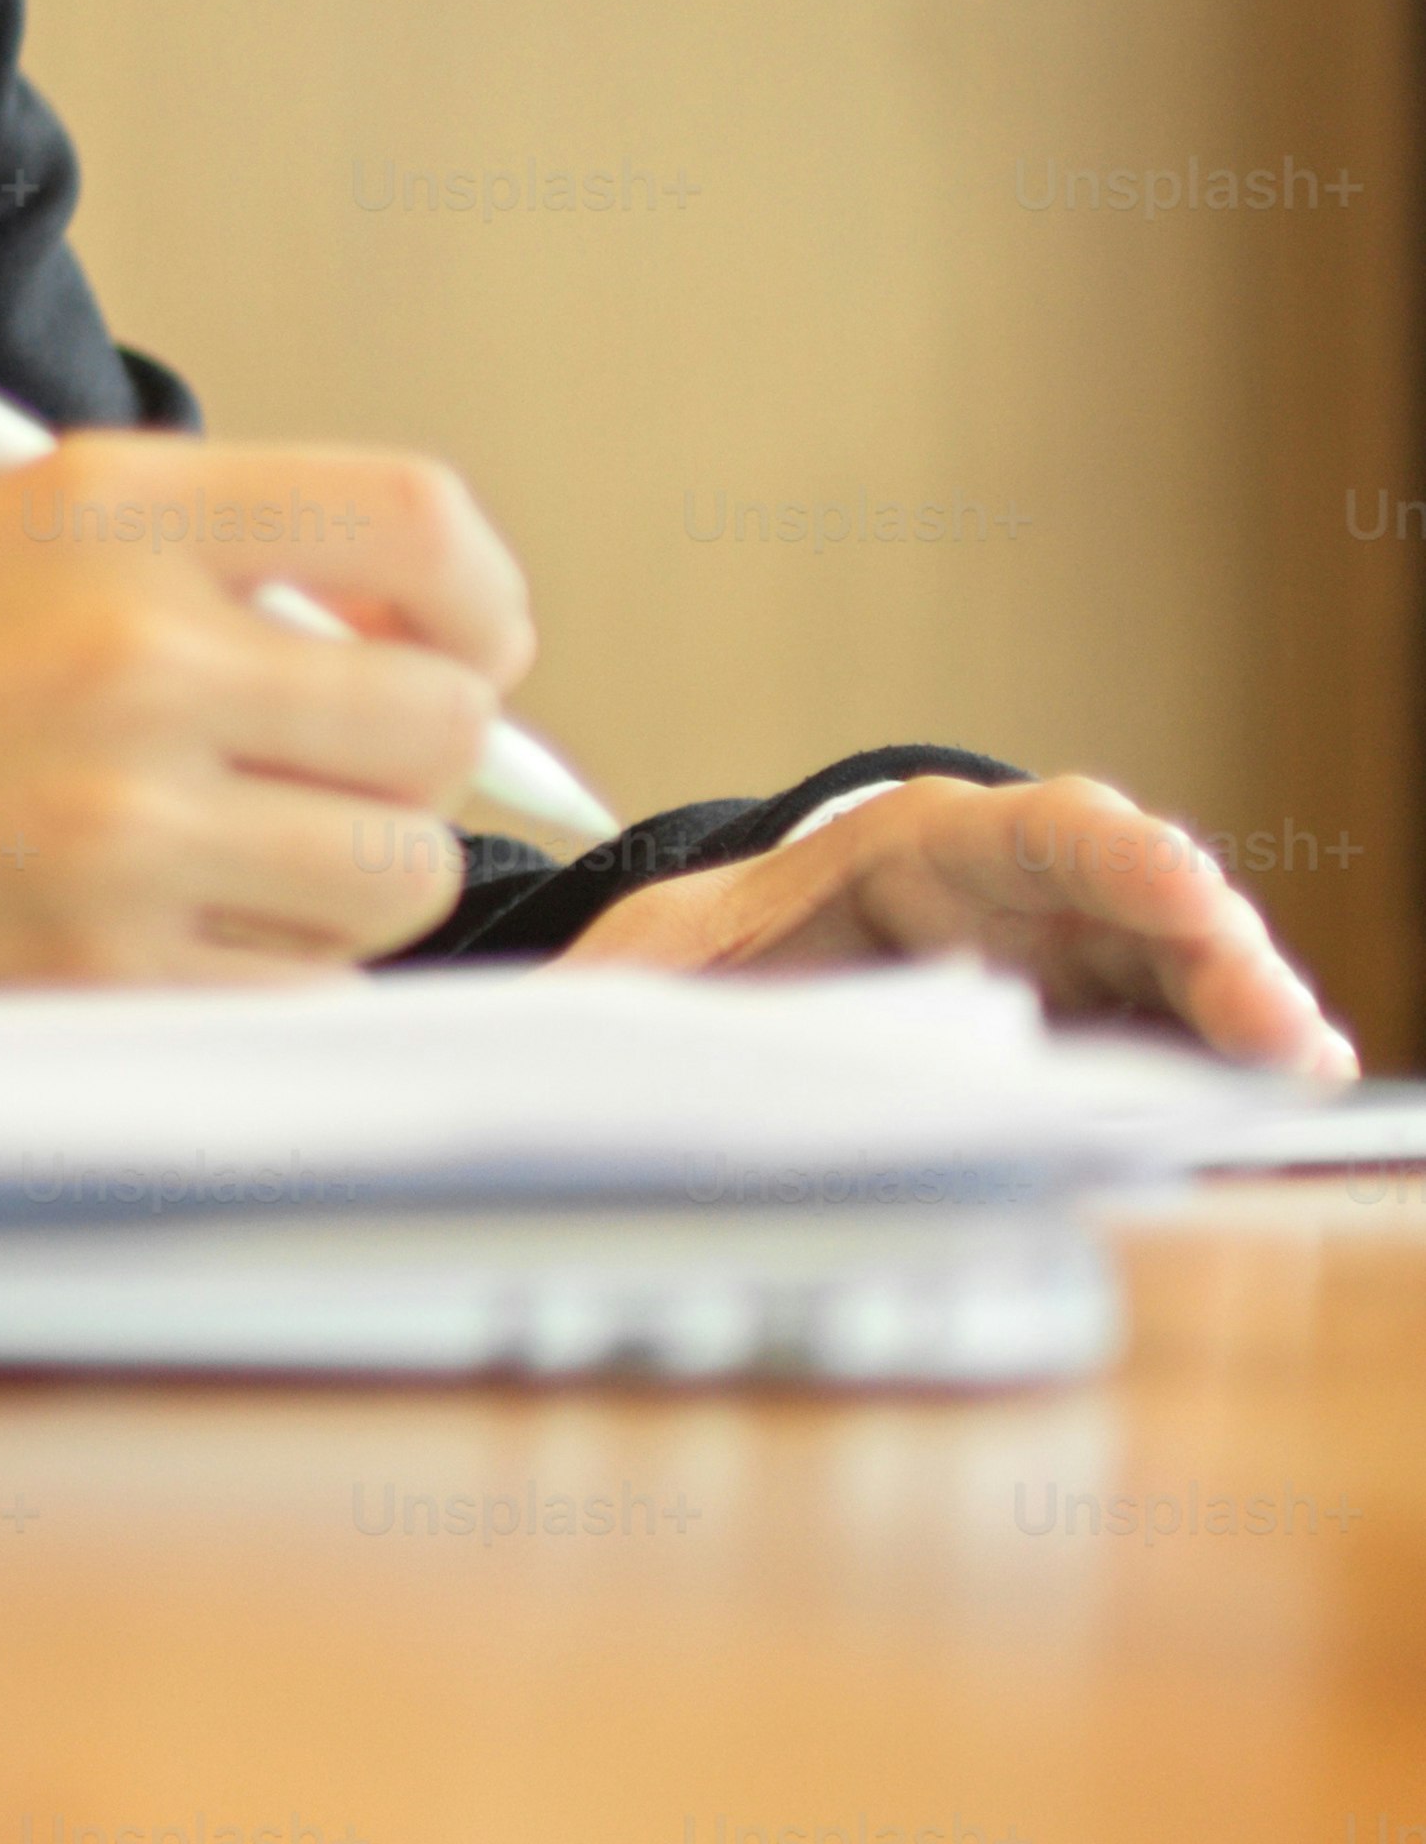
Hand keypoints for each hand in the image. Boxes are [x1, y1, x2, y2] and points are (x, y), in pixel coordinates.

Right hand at [0, 433, 519, 992]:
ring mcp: (118, 820)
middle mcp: (128, 648)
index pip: (416, 522)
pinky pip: (306, 986)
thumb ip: (221, 568)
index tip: (457, 647)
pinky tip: (150, 931)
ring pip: (400, 873)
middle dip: (412, 763)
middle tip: (322, 778)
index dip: (476, 600)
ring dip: (340, 881)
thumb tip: (455, 672)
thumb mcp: (10, 537)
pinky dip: (262, 973)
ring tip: (208, 860)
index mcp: (105, 508)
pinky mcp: (97, 968)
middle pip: (443, 720)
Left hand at [554, 775, 1360, 1078]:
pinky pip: (1171, 1037)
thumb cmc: (689, 969)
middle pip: (1137, 907)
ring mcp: (1066, 958)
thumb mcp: (654, 979)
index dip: (1111, 859)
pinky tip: (1272, 1106)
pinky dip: (1220, 1067)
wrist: (707, 996)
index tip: (1181, 888)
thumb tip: (639, 1055)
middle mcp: (1012, 891)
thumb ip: (662, 1004)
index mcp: (907, 849)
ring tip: (1300, 1076)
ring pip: (1177, 975)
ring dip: (1242, 1022)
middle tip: (1279, 1032)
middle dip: (1215, 961)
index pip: (1028, 833)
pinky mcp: (1091, 1025)